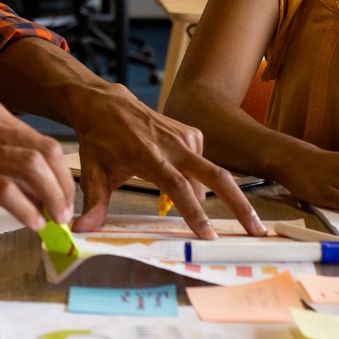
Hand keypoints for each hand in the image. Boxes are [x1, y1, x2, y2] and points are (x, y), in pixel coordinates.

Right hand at [0, 97, 74, 227]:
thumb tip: (31, 187)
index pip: (40, 139)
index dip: (59, 172)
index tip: (62, 198)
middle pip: (45, 150)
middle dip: (63, 186)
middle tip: (65, 214)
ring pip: (32, 167)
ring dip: (52, 199)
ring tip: (54, 222)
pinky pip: (7, 190)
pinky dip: (27, 211)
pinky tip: (30, 225)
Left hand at [64, 85, 263, 238]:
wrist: (104, 103)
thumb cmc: (99, 139)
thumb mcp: (93, 172)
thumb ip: (93, 204)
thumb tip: (80, 230)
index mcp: (150, 157)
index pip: (178, 188)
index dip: (194, 213)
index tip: (208, 235)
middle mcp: (174, 146)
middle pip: (216, 178)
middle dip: (240, 206)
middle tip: (257, 231)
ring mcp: (187, 137)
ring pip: (211, 175)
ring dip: (223, 199)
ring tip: (240, 221)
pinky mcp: (193, 134)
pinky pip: (204, 164)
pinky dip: (202, 181)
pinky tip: (190, 186)